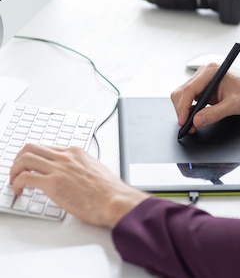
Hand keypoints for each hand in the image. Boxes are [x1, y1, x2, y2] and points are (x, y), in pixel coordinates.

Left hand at [9, 144, 148, 227]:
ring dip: (14, 170)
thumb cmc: (110, 192)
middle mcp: (66, 157)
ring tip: (16, 182)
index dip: (35, 159)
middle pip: (31, 148)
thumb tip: (71, 177)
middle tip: (18, 172)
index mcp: (77, 153)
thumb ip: (81, 169)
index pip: (47, 148)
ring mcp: (59, 168)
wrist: (116, 200)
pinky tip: (20, 191)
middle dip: (19, 160)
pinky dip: (17, 183)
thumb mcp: (96, 171)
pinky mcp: (53, 183)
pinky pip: (25, 177)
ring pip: (24, 159)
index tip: (32, 168)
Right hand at [171, 63, 239, 132]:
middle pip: (182, 92)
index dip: (183, 107)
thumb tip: (197, 121)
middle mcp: (204, 73)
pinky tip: (194, 119)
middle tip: (187, 126)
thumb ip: (214, 113)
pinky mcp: (202, 87)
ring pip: (183, 96)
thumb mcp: (233, 105)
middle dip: (182, 110)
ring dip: (184, 111)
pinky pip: (189, 99)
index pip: (189, 89)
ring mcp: (202, 80)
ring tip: (191, 125)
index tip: (183, 121)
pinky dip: (189, 110)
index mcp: (211, 72)